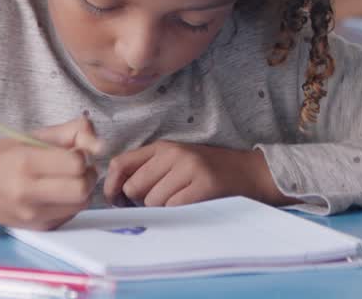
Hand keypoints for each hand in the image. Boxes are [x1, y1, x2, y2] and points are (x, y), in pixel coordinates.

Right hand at [0, 116, 101, 229]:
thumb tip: (100, 145)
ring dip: (83, 189)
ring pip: (81, 204)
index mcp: (26, 162)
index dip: (83, 154)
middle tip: (78, 167)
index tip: (76, 150)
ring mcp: (34, 215)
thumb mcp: (33, 134)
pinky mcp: (39, 228)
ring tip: (69, 179)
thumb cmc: (3, 156)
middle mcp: (29, 193)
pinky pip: (71, 215)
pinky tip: (59, 193)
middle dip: (87, 174)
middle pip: (82, 188)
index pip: (76, 162)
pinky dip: (72, 202)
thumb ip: (71, 131)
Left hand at [103, 141, 287, 207]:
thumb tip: (116, 195)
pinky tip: (191, 207)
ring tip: (181, 202)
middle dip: (140, 203)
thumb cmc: (208, 172)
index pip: (121, 163)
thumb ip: (149, 171)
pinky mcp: (204, 185)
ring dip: (162, 210)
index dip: (111, 186)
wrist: (250, 172)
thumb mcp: (177, 162)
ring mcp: (190, 168)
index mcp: (163, 147)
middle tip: (158, 204)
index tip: (116, 201)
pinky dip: (178, 214)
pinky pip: (173, 208)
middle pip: (133, 187)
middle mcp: (174, 154)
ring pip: (152, 201)